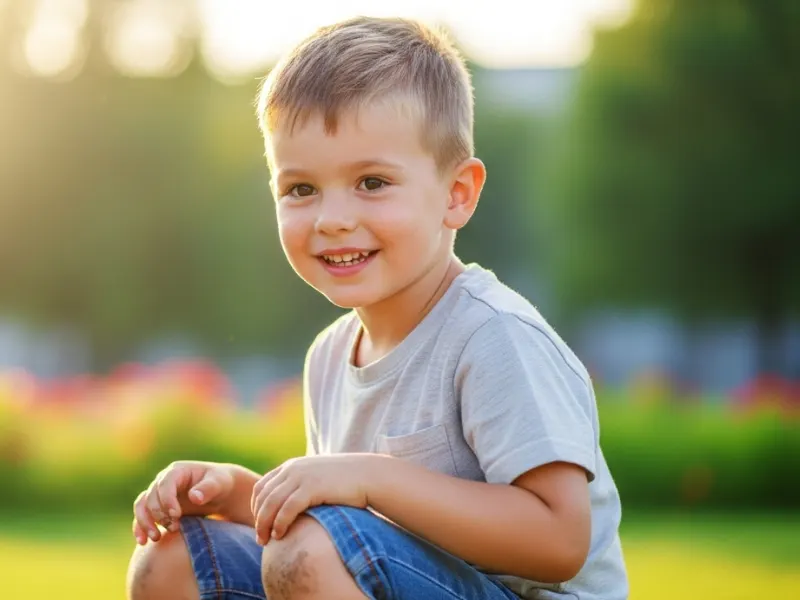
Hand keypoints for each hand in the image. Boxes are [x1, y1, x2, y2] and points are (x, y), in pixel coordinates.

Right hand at [132, 460, 234, 544]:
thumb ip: (208, 488)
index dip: (167, 499)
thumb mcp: (218, 483)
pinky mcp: (157, 508)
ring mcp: (158, 495)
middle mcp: (163, 481)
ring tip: (155, 538)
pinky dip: (140, 528)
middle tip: (174, 528)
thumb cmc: (219, 483)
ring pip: (141, 506)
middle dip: (159, 514)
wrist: (219, 492)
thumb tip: (194, 497)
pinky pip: (142, 517)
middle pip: (151, 496)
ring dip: (145, 522)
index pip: (165, 484)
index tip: (176, 515)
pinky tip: (143, 542)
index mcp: (177, 471)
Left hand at [250, 454, 376, 544]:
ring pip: (271, 503)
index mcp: (292, 466)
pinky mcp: (312, 487)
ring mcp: (301, 476)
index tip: (260, 525)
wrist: (368, 475)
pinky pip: (287, 508)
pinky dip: (279, 523)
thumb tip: (291, 508)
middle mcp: (293, 469)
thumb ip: (302, 488)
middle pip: (263, 496)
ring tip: (266, 541)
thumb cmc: (345, 482)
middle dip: (258, 519)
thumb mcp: (318, 480)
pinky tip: (280, 535)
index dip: (256, 508)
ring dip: (264, 524)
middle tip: (260, 539)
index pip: (261, 487)